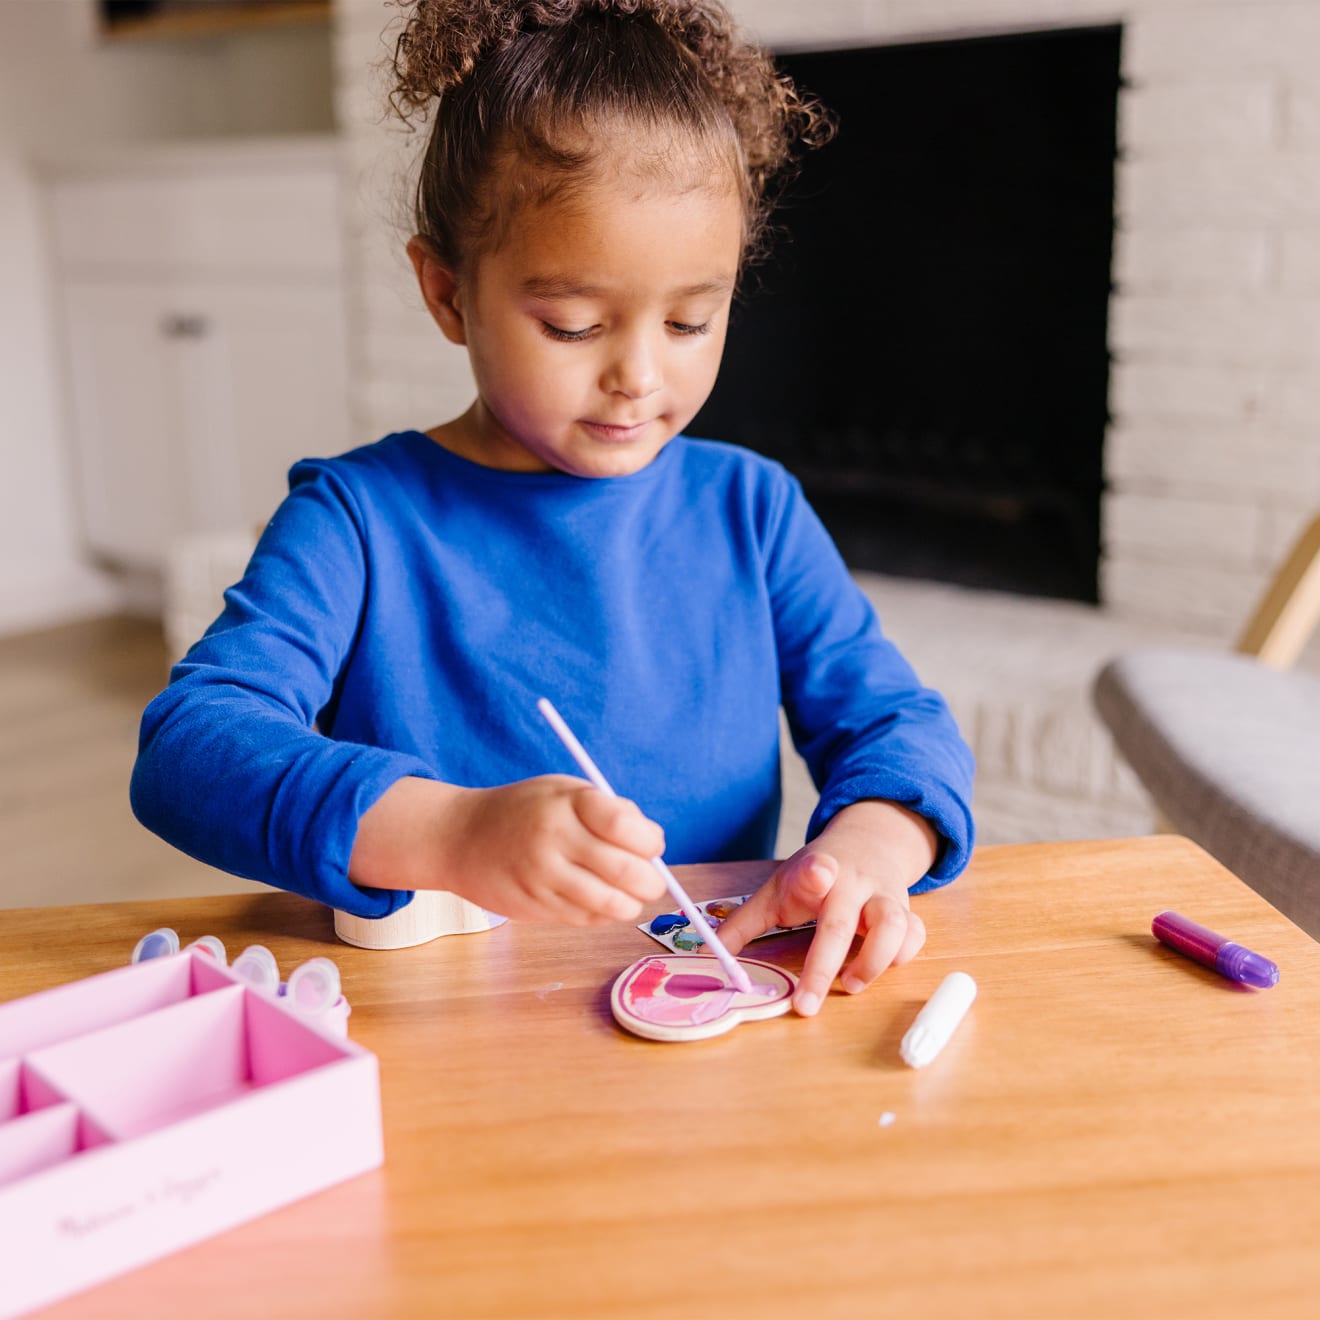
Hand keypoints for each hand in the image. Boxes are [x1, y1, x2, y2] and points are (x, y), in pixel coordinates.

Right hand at [351, 774, 666, 923]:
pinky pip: (586, 919)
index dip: (651, 841)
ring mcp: (543, 877)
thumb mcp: (564, 791)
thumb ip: (609, 810)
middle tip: (653, 881)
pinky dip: (602, 915)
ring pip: (610, 904)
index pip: (627, 826)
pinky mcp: (534, 907)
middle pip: (626, 871)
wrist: (459, 838)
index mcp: (567, 803)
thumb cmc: (524, 810)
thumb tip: (653, 843)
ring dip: (630, 904)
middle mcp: (554, 839)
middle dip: (651, 882)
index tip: (652, 845)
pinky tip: (597, 901)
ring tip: (629, 896)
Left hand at [714, 800, 935, 1015]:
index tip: (818, 874)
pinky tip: (881, 967)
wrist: (868, 841)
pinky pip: (915, 934)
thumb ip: (744, 924)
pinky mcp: (907, 910)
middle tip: (806, 1005)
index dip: (815, 874)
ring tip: (851, 984)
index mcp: (815, 872)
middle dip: (823, 966)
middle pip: (842, 923)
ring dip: (874, 961)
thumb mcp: (777, 888)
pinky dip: (902, 955)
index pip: (814, 869)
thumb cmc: (815, 873)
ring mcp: (883, 896)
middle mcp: (852, 883)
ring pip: (895, 924)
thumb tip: (706, 955)